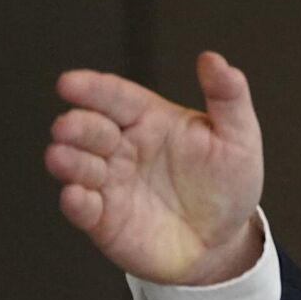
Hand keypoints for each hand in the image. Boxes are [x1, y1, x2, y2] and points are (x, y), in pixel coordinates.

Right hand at [45, 51, 265, 284]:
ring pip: (78, 167)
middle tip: (67, 126)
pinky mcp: (104, 220)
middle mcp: (122, 148)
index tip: (69, 83)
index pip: (115, 96)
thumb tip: (214, 59)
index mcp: (148, 119)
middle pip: (89, 129)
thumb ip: (227, 97)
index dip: (92, 89)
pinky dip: (76, 203)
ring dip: (68, 161)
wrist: (224, 240)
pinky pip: (84, 210)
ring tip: (62, 157)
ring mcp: (110, 183)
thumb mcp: (238, 137)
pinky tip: (76, 196)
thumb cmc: (227, 183)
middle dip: (76, 126)